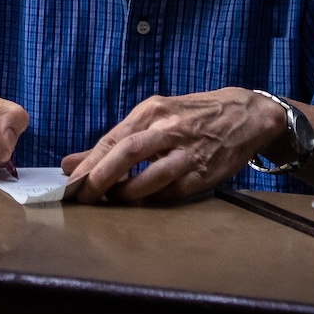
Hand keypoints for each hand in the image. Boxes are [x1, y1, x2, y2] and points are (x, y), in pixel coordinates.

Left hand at [60, 88, 284, 203]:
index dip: (89, 163)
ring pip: (152, 177)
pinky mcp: (204, 173)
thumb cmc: (190, 116)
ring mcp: (188, 152)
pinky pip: (173, 192)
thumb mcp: (152, 118)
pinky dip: (153, 200)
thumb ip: (112, 142)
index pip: (112, 139)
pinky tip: (141, 202)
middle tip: (83, 196)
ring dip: (126, 193)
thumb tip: (69, 164)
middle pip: (128, 153)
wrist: (245, 115)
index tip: (69, 182)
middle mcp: (169, 128)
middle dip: (101, 177)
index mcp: (152, 111)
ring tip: (111, 201)